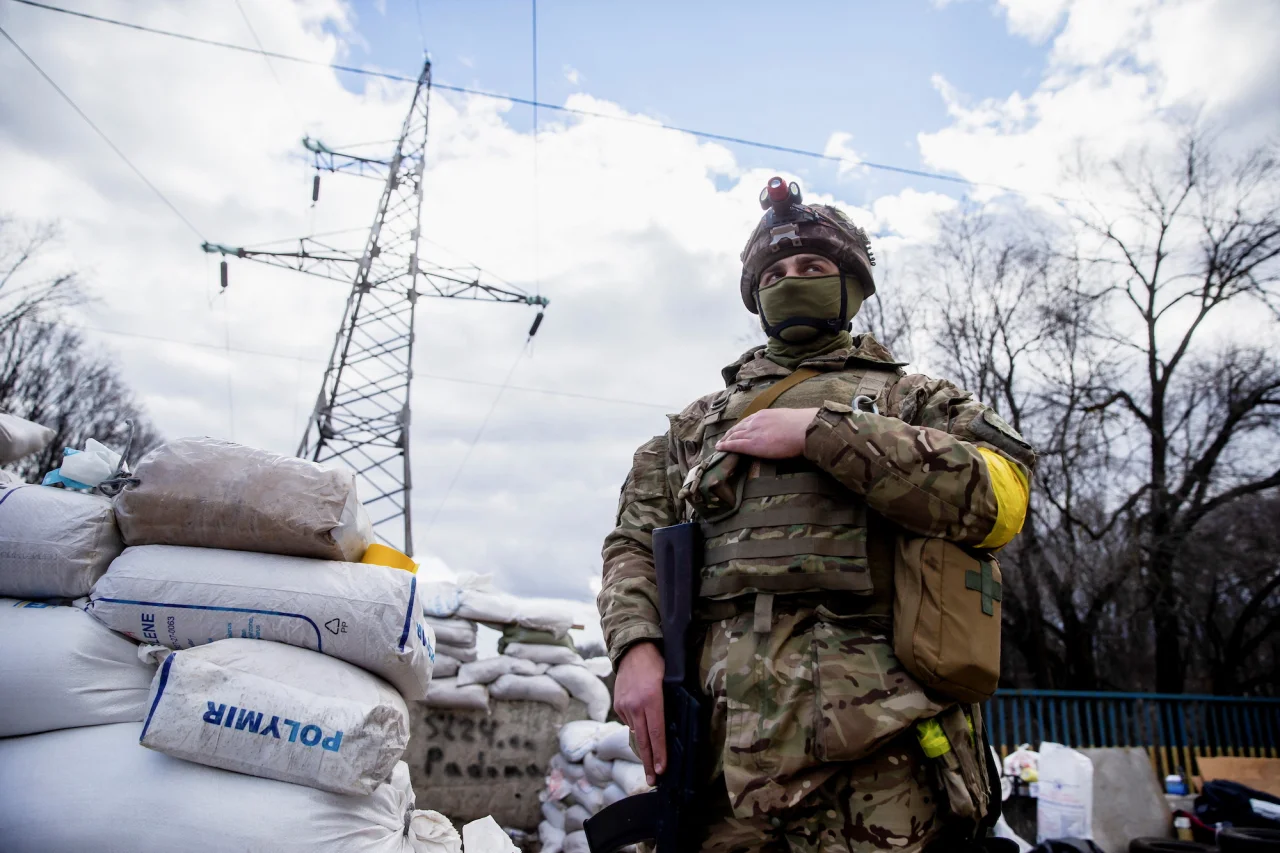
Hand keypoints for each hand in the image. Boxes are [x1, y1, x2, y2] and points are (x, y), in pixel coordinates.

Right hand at [613, 641, 665, 785]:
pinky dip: (637, 726)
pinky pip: (630, 722)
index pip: (657, 733)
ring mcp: (625, 706)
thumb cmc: (657, 665)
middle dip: (648, 763)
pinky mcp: (619, 705)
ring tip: (650, 756)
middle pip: (643, 740)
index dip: (660, 753)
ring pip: (636, 732)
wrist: (633, 650)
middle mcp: (636, 706)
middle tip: (652, 780)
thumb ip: (668, 705)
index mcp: (652, 700)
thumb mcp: (669, 683)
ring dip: (644, 744)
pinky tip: (642, 721)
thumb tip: (671, 728)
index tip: (662, 769)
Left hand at [715, 408, 818, 458]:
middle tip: (723, 439)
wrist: (804, 429)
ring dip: (725, 440)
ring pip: (733, 436)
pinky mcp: (752, 444)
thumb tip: (782, 427)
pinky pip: (734, 445)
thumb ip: (779, 422)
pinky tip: (720, 448)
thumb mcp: (786, 418)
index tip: (736, 431)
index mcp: (763, 415)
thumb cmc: (802, 425)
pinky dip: (725, 446)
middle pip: (737, 428)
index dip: (739, 427)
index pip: (747, 421)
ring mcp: (752, 432)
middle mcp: (755, 422)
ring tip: (720, 445)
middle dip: (729, 434)